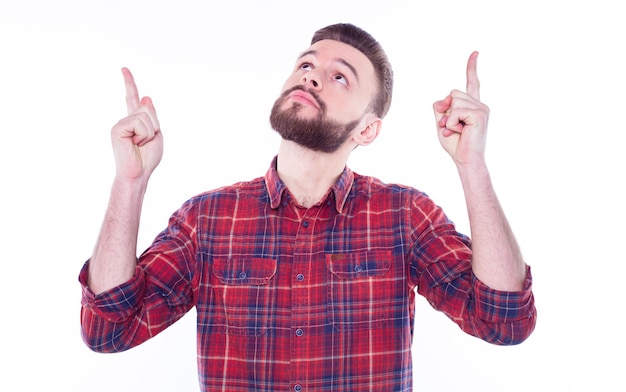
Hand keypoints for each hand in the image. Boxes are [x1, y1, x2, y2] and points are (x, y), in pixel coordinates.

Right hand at [110, 67, 162, 180]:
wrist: (138, 173)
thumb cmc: (147, 158)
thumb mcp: (156, 134)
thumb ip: (152, 116)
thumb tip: (145, 97)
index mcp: (135, 120)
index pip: (132, 98)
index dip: (129, 83)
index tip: (124, 69)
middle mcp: (126, 119)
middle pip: (148, 109)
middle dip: (154, 126)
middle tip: (145, 142)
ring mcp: (120, 123)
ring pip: (145, 116)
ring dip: (149, 133)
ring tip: (140, 144)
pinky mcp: (117, 128)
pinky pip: (139, 123)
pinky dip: (143, 135)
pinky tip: (135, 144)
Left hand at [433, 51, 488, 165]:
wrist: (466, 159)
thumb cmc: (455, 143)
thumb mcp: (442, 122)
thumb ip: (441, 107)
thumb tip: (445, 99)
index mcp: (472, 105)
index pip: (472, 83)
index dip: (472, 67)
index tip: (475, 52)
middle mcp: (479, 104)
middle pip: (453, 93)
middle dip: (446, 111)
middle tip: (452, 128)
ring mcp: (482, 108)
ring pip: (453, 101)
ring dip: (449, 118)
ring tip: (456, 130)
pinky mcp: (480, 114)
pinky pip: (456, 111)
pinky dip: (452, 122)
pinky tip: (459, 131)